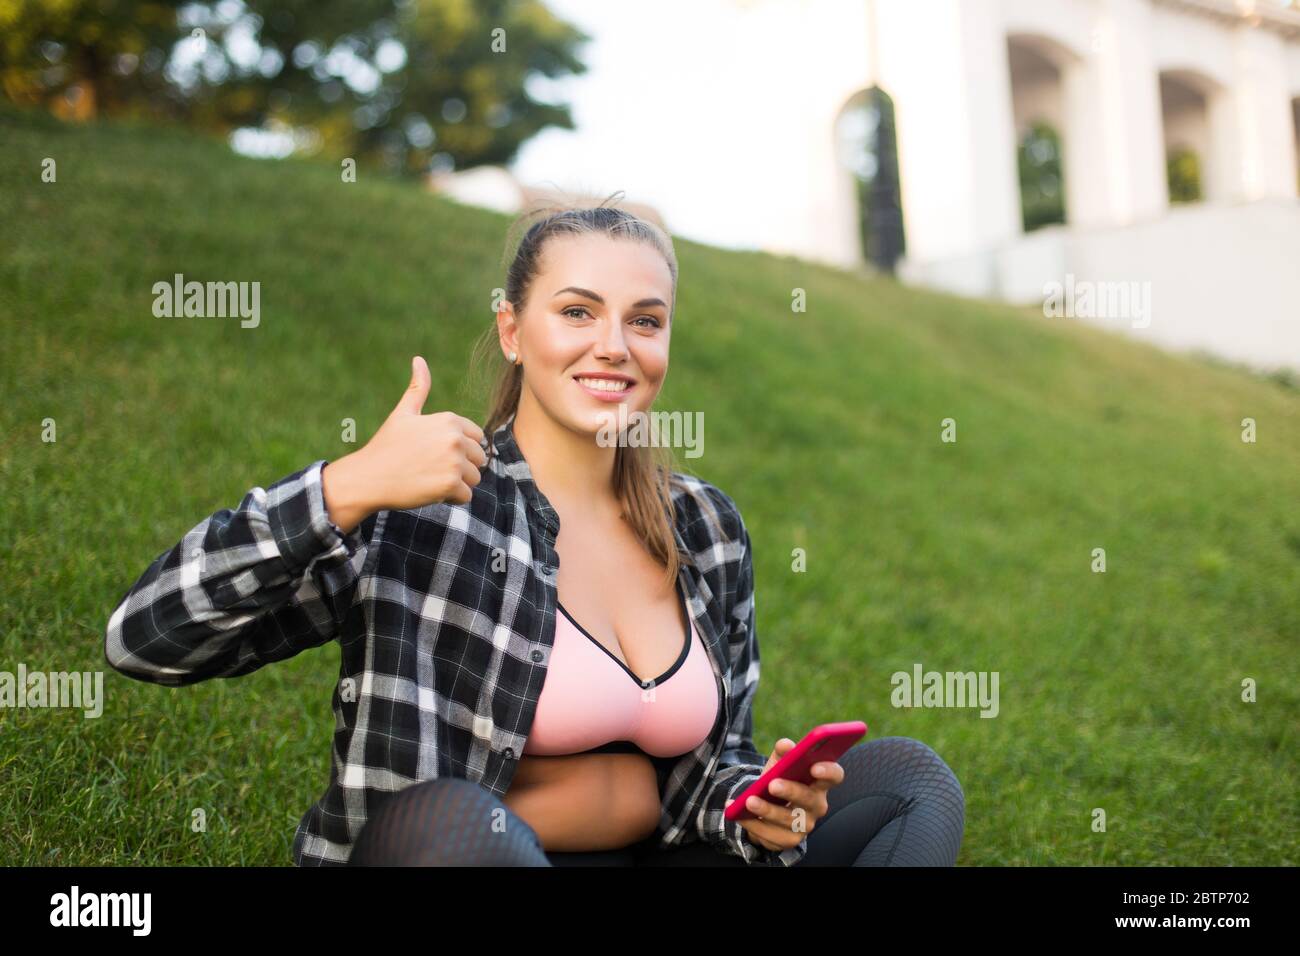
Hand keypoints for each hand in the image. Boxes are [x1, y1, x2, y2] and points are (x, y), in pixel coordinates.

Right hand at [322, 356, 486, 531]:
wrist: (368, 478)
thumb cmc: (386, 446)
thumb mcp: (403, 413)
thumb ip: (418, 388)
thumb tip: (419, 359)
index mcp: (449, 420)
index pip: (477, 438)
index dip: (459, 449)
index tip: (435, 453)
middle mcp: (455, 438)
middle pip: (479, 459)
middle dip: (461, 467)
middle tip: (431, 468)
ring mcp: (454, 462)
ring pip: (475, 478)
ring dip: (457, 483)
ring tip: (429, 478)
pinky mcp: (450, 484)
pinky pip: (466, 496)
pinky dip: (451, 498)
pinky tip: (429, 490)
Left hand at [724, 737, 844, 852]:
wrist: (766, 806)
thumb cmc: (779, 779)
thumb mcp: (779, 763)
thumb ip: (783, 752)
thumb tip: (786, 745)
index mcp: (819, 782)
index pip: (834, 775)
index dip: (828, 771)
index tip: (814, 766)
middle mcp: (817, 805)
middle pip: (809, 798)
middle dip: (790, 791)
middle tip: (772, 784)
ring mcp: (805, 825)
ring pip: (788, 819)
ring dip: (767, 810)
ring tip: (749, 800)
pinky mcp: (789, 840)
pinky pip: (772, 835)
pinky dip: (754, 824)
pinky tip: (740, 814)